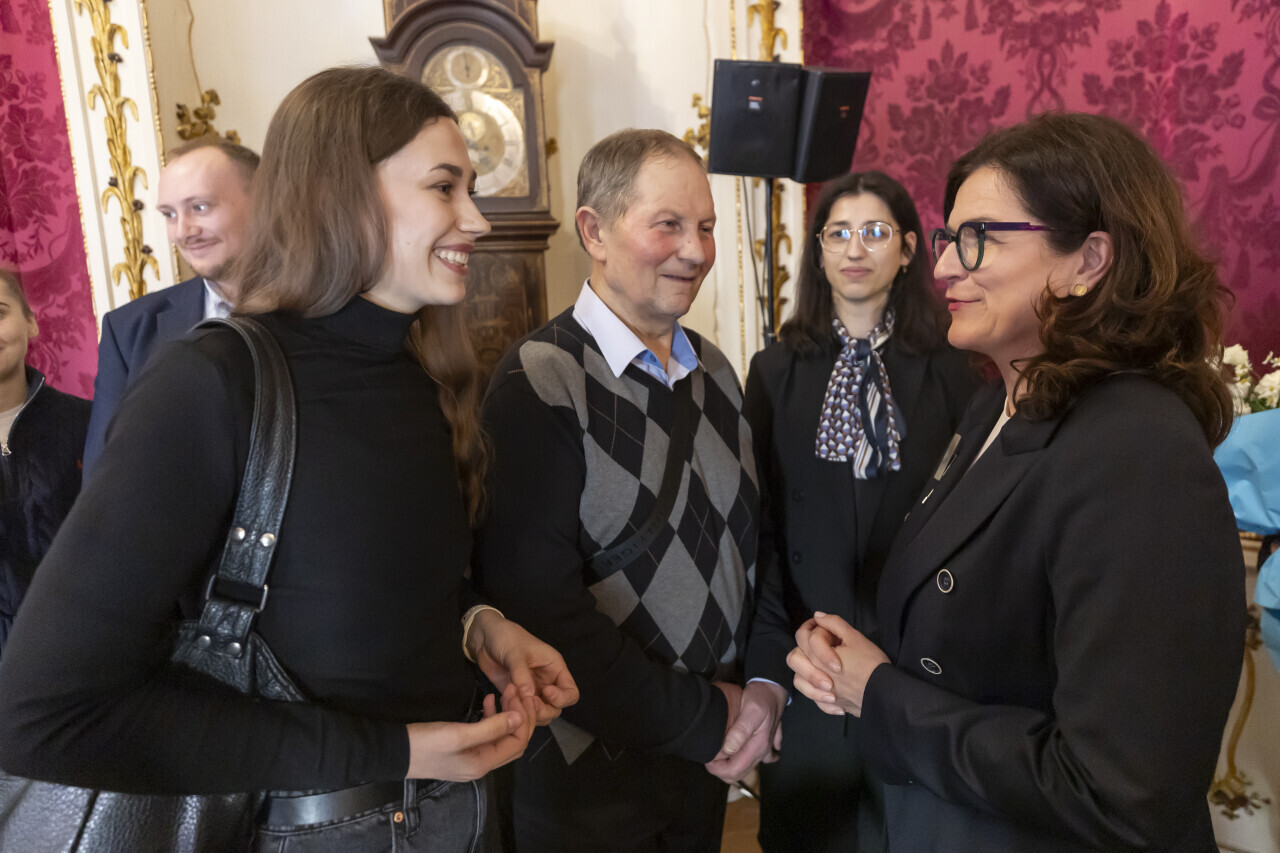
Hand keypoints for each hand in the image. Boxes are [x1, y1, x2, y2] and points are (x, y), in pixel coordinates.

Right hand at [405, 683, 536, 780]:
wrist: (394, 752)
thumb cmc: (426, 743)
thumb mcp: (458, 734)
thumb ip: (491, 727)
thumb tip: (520, 718)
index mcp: (483, 763)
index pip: (518, 742)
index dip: (523, 717)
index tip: (518, 692)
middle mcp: (482, 765)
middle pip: (513, 741)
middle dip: (519, 715)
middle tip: (514, 690)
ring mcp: (472, 759)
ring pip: (501, 737)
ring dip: (506, 715)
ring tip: (502, 691)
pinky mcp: (463, 751)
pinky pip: (487, 735)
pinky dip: (492, 718)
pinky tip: (487, 701)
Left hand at [466, 609, 579, 724]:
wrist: (485, 639)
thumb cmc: (506, 638)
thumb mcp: (515, 653)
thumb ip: (522, 675)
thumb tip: (529, 697)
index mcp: (554, 668)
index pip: (571, 693)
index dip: (561, 698)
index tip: (545, 692)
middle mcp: (547, 682)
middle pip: (556, 708)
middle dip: (543, 710)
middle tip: (526, 702)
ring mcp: (532, 691)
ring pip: (540, 714)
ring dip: (529, 714)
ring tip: (513, 702)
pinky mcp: (517, 697)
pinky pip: (523, 712)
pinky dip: (516, 713)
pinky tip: (505, 703)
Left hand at [705, 680, 786, 782]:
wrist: (773, 688)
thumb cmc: (761, 697)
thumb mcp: (751, 710)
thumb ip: (740, 731)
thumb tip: (727, 750)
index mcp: (758, 746)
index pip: (735, 771)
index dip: (717, 769)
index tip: (707, 758)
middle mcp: (761, 752)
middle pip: (738, 774)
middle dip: (720, 769)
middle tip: (707, 756)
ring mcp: (763, 749)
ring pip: (743, 768)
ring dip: (727, 765)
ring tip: (715, 753)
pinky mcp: (762, 744)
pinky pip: (750, 760)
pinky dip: (738, 760)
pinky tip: (730, 752)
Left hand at [788, 612, 888, 717]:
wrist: (884, 693)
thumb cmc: (870, 663)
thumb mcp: (854, 637)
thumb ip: (834, 624)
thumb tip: (817, 616)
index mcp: (818, 657)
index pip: (804, 637)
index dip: (813, 627)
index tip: (825, 626)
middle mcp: (815, 675)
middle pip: (794, 659)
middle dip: (803, 647)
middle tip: (820, 643)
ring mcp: (821, 692)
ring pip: (799, 681)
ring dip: (806, 671)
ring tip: (821, 666)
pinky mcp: (830, 705)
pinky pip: (815, 700)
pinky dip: (819, 694)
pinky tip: (832, 688)